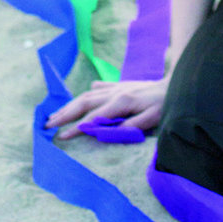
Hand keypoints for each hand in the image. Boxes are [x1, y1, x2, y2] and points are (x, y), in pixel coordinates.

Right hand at [46, 77, 167, 140]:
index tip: (61, 137)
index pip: (93, 117)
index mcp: (121, 101)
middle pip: (83, 102)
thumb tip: (105, 133)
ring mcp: (116, 86)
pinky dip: (88, 94)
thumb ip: (128, 127)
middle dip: (64, 113)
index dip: (76, 128)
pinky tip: (82, 98)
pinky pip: (99, 88)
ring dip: (70, 104)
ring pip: (87, 94)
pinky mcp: (120, 85)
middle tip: (47, 124)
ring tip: (56, 114)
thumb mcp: (151, 120)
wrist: (175, 84)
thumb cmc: (165, 105)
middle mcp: (115, 91)